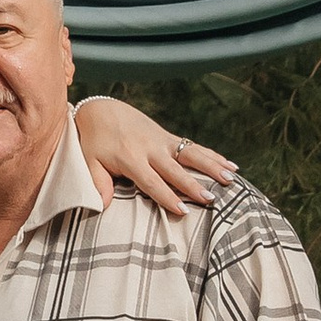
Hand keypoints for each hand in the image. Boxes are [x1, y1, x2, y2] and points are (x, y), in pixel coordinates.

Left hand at [74, 98, 236, 219]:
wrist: (102, 110)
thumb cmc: (94, 142)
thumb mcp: (89, 162)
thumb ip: (97, 183)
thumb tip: (102, 205)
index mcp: (130, 158)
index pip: (151, 181)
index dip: (167, 196)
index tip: (182, 210)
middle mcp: (150, 149)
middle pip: (175, 170)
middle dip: (193, 184)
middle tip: (211, 198)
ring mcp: (162, 142)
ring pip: (191, 154)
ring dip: (212, 166)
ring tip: (230, 178)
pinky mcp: (169, 137)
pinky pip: (194, 147)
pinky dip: (213, 156)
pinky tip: (230, 165)